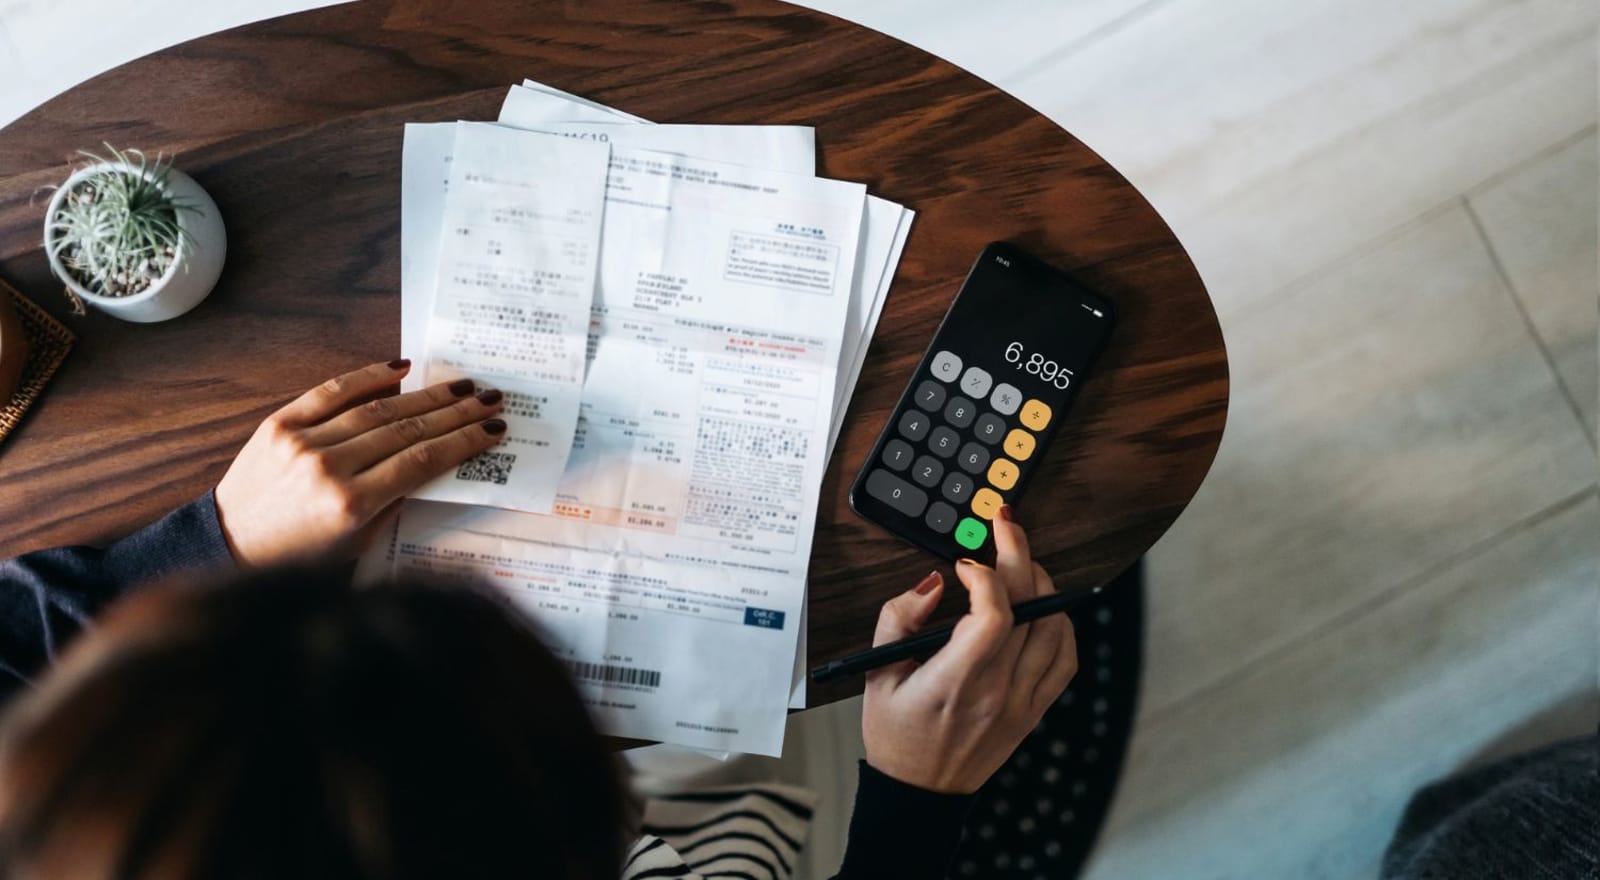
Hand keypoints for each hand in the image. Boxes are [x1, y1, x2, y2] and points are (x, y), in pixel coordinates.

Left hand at [214, 359, 505, 566]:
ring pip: (377, 409)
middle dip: (456, 413)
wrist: (229, 544)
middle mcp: (328, 469)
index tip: (493, 431)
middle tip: (489, 399)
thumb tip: (434, 461)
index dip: (463, 443)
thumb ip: (395, 501)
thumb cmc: (298, 556)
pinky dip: (368, 376)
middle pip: (407, 430)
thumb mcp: (357, 542)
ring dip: (426, 395)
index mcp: (351, 505)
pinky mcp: (279, 424)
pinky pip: (331, 392)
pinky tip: (402, 368)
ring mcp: (302, 442)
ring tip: (461, 385)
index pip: (422, 461)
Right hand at [861, 507, 1077, 793]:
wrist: (920, 793)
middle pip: (1028, 608)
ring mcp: (1021, 702)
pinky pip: (1065, 658)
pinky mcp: (1034, 710)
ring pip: (1054, 627)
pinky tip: (1043, 607)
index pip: (993, 615)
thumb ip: (898, 619)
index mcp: (954, 682)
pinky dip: (1061, 624)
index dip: (985, 576)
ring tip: (1022, 563)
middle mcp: (996, 692)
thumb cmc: (895, 734)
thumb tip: (934, 582)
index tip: (964, 564)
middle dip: (1018, 554)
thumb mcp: (876, 674)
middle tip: (1005, 525)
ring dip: (1042, 584)